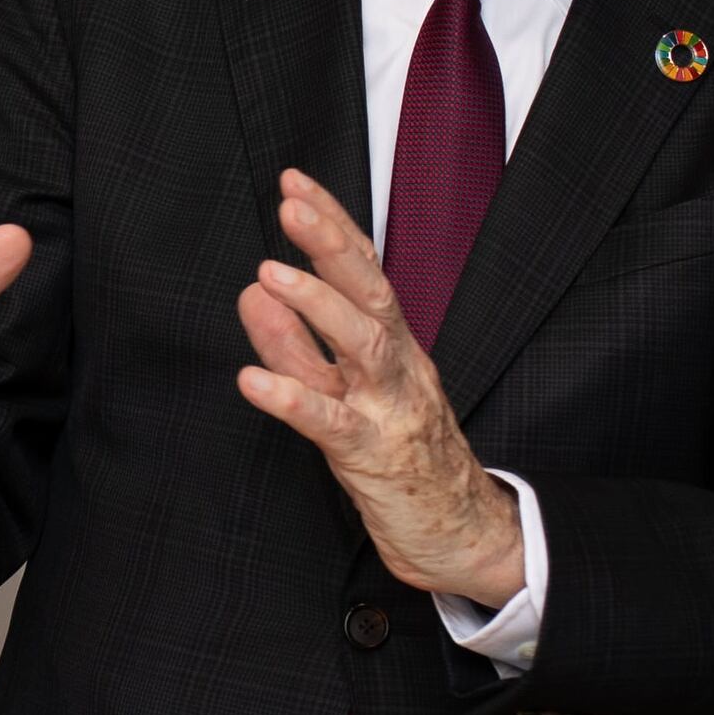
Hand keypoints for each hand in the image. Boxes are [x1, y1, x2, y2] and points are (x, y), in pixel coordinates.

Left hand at [232, 173, 526, 605]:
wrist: (460, 531)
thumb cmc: (401, 454)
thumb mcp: (343, 390)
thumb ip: (296, 343)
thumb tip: (254, 289)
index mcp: (393, 343)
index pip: (363, 270)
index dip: (333, 224)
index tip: (295, 182)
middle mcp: (399, 365)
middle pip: (371, 293)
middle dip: (332, 244)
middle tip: (292, 204)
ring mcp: (390, 408)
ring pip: (363, 346)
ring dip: (317, 307)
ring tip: (270, 273)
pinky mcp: (374, 456)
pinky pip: (332, 424)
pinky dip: (293, 399)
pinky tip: (253, 381)